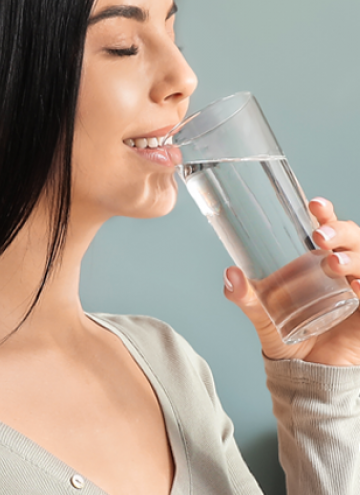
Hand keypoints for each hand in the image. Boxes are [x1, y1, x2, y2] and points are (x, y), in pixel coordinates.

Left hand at [224, 197, 359, 365]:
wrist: (305, 372)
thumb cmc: (284, 333)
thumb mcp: (261, 312)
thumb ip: (244, 296)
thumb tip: (230, 274)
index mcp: (317, 258)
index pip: (328, 226)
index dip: (326, 212)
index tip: (315, 205)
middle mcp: (342, 267)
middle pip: (353, 236)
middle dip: (340, 230)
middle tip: (319, 238)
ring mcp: (358, 287)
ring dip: (353, 255)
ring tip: (332, 264)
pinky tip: (358, 286)